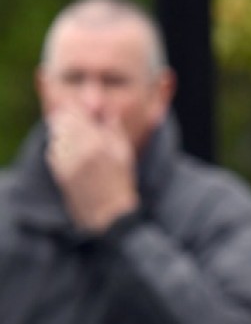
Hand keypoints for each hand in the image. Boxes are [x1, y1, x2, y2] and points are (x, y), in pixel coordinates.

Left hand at [46, 108, 139, 231]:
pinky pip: (53, 150)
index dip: (80, 107)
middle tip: (81, 119)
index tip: (87, 108)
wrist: (109, 215)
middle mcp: (78, 150)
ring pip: (56, 135)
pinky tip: (71, 150)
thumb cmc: (121, 184)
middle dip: (71, 117)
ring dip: (64, 130)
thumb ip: (113, 129)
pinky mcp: (58, 172)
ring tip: (77, 135)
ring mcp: (66, 162)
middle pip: (63, 121)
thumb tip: (107, 111)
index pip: (78, 113)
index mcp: (97, 143)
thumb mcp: (124, 153)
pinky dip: (60, 145)